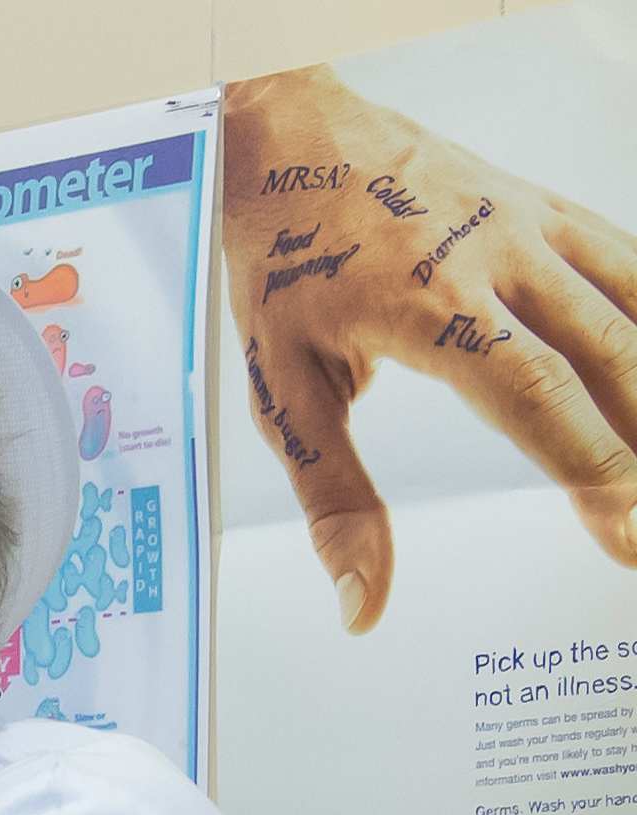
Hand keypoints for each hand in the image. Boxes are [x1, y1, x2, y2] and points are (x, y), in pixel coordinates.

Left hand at [221, 66, 636, 627]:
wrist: (293, 143)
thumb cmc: (284, 261)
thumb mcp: (283, 391)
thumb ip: (334, 500)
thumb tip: (360, 601)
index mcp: (432, 308)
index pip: (536, 398)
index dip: (592, 468)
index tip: (625, 530)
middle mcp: (498, 259)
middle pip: (603, 360)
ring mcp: (531, 227)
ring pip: (629, 310)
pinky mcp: (548, 209)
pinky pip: (626, 263)